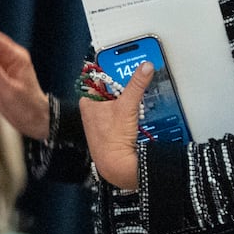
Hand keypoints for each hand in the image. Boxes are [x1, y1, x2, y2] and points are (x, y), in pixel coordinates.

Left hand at [79, 61, 151, 189]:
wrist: (116, 166)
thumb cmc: (112, 139)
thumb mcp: (127, 105)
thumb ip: (137, 84)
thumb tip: (145, 67)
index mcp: (88, 102)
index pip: (99, 80)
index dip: (112, 75)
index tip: (122, 68)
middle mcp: (90, 112)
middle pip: (110, 93)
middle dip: (123, 91)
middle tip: (133, 90)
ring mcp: (99, 123)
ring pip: (115, 106)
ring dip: (127, 104)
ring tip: (135, 106)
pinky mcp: (108, 133)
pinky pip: (118, 118)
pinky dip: (127, 116)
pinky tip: (134, 120)